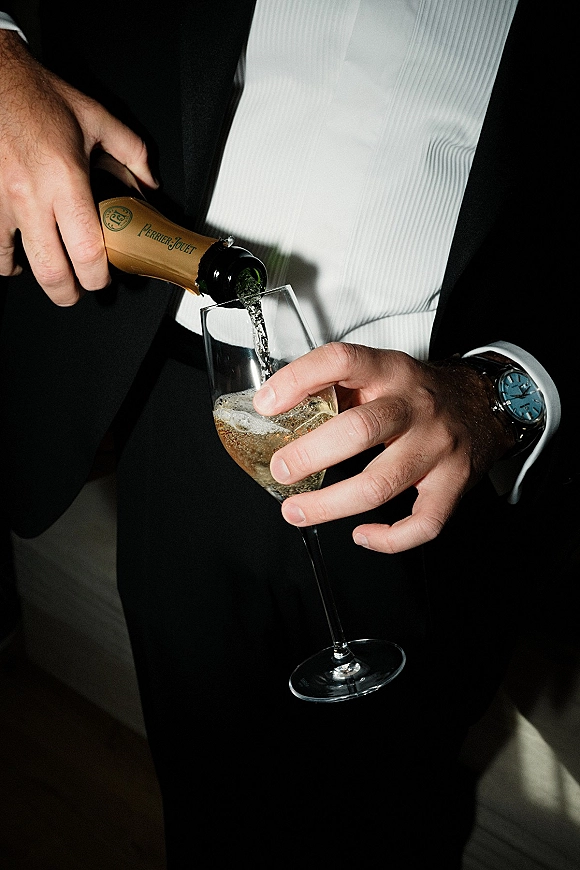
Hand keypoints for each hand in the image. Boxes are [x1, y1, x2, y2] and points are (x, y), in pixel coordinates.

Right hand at [0, 30, 156, 304]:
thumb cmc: (37, 96)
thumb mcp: (94, 118)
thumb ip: (131, 151)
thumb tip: (149, 182)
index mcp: (65, 178)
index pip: (86, 250)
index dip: (96, 277)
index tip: (102, 279)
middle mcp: (30, 194)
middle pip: (51, 271)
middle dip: (68, 293)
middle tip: (76, 291)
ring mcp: (0, 199)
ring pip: (10, 262)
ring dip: (31, 275)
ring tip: (46, 273)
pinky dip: (1, 257)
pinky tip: (12, 255)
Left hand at [253, 342, 515, 552]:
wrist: (488, 403)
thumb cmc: (420, 393)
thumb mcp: (383, 372)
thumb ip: (338, 387)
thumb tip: (274, 409)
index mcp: (390, 371)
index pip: (341, 361)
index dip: (298, 380)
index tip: (266, 404)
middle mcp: (415, 407)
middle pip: (359, 430)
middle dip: (309, 454)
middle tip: (281, 469)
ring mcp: (437, 447)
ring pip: (381, 483)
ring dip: (330, 504)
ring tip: (297, 510)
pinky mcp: (453, 483)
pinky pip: (423, 522)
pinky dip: (389, 538)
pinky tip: (362, 534)